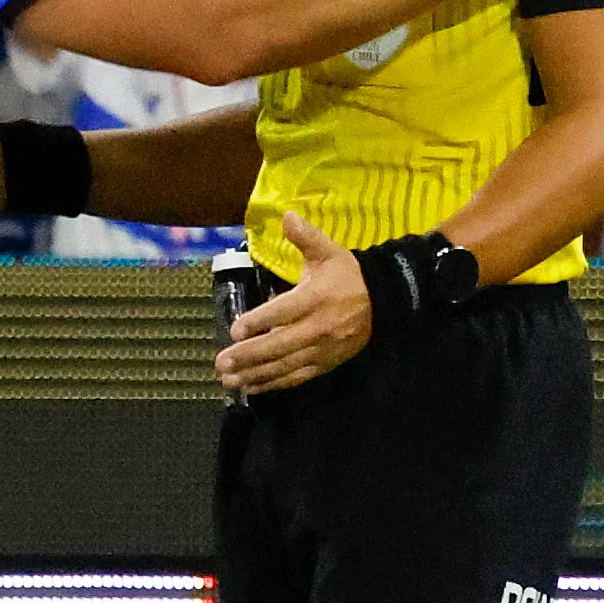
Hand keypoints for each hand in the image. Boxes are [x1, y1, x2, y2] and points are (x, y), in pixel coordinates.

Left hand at [221, 213, 373, 395]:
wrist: (382, 301)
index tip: (234, 330)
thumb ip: (305, 236)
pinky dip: (273, 384)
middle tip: (221, 362)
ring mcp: (321, 349)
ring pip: (284, 365)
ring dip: (255, 374)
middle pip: (279, 344)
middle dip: (248, 355)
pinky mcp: (324, 363)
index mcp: (316, 298)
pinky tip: (252, 387)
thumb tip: (286, 214)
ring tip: (229, 380)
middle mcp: (317, 327)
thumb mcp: (329, 251)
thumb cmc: (347, 275)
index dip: (258, 321)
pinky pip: (296, 376)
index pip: (283, 312)